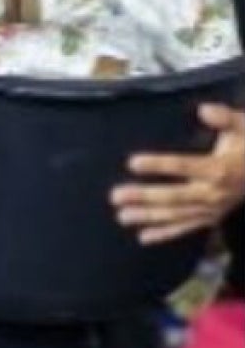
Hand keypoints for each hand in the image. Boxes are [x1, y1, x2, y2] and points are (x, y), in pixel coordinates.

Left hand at [112, 103, 244, 244]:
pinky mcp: (211, 217)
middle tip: (115, 196)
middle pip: (174, 196)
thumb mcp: (244, 126)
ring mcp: (212, 208)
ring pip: (176, 215)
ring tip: (121, 217)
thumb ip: (225, 118)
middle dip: (144, 197)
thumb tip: (205, 110)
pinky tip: (143, 237)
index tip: (132, 163)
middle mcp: (213, 192)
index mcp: (219, 169)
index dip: (158, 165)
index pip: (183, 166)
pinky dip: (166, 234)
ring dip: (148, 217)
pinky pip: (186, 227)